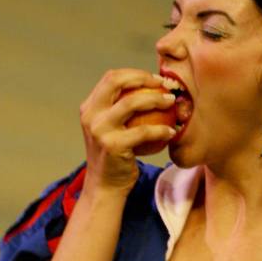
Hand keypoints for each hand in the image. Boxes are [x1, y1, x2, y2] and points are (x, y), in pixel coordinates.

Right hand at [79, 68, 175, 193]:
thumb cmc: (116, 156)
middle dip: (143, 78)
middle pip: (116, 81)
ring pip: (131, 103)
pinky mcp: (113, 145)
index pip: (111, 77)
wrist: (105, 186)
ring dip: (156, 99)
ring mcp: (99, 130)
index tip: (156, 79)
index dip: (135, 74)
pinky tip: (172, 131)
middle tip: (164, 85)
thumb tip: (152, 88)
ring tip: (172, 102)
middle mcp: (91, 115)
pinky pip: (144, 132)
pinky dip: (161, 129)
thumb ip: (121, 109)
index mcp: (89, 107)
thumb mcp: (111, 129)